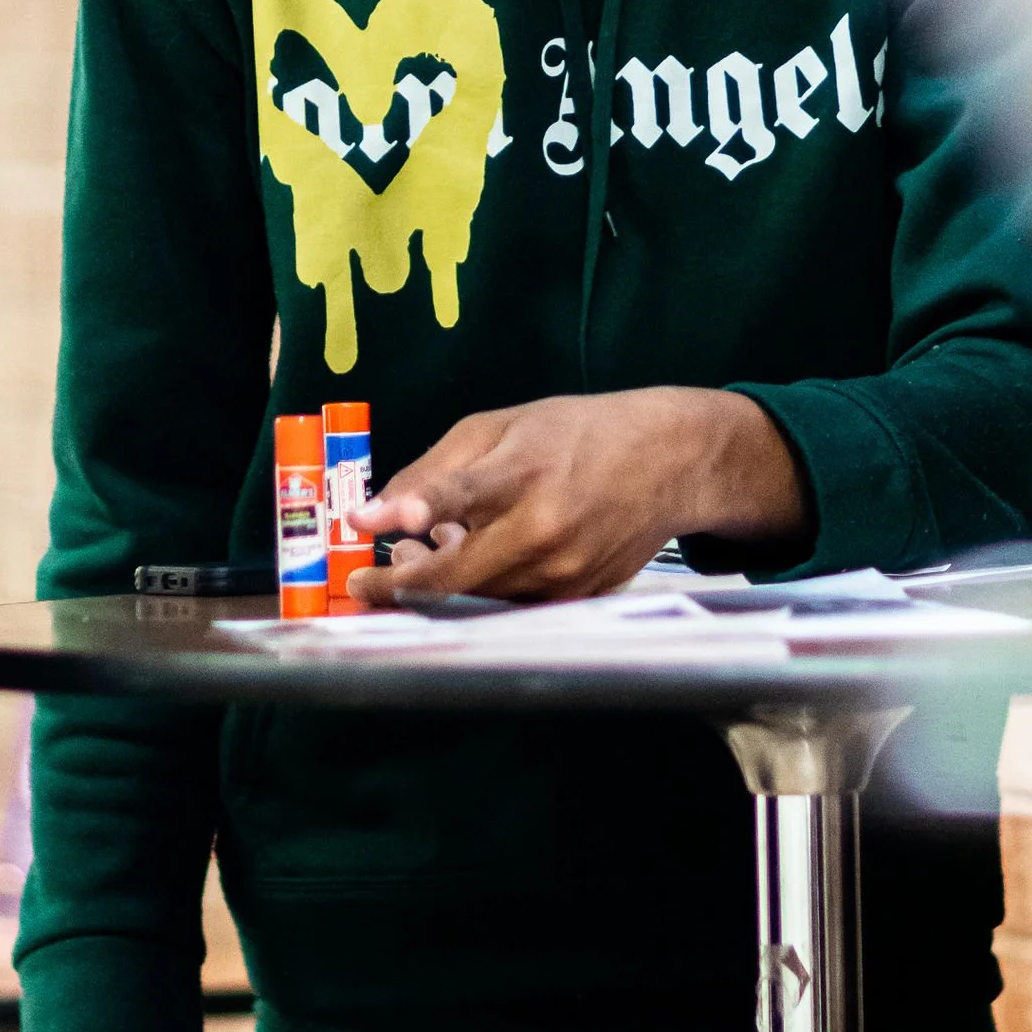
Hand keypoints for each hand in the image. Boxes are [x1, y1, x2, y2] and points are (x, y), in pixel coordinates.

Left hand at [347, 386, 808, 605]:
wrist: (667, 461)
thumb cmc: (575, 434)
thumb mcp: (501, 426)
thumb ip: (437, 467)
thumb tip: (378, 509)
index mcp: (527, 468)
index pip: (462, 492)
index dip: (413, 507)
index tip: (363, 521)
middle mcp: (547, 527)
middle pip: (459, 574)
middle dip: (401, 584)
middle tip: (364, 583)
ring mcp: (566, 571)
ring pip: (480, 596)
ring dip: (440, 583)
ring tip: (420, 551)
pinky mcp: (580, 597)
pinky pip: (511, 605)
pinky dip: (481, 590)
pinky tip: (470, 558)